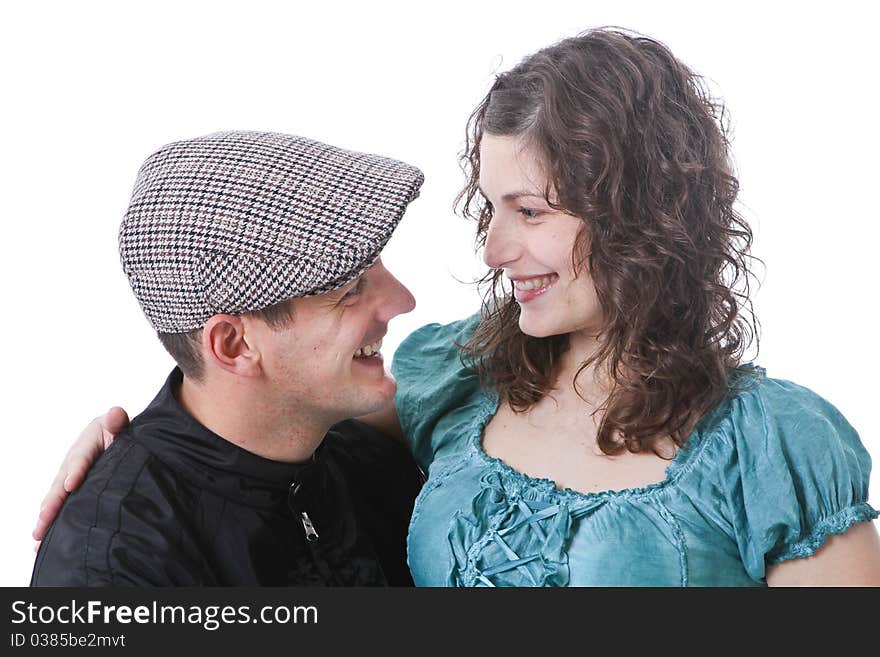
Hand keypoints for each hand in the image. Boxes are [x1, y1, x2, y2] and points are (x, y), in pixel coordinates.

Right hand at [32, 407, 129, 543]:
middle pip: (60, 484)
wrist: (119, 438)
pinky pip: (62, 506)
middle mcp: (72, 463)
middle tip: (44, 518)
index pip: (80, 459)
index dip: (75, 472)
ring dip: (47, 517)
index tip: (71, 485)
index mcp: (85, 445)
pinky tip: (44, 542)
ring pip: (56, 499)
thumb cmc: (119, 431)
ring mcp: (70, 479)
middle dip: (52, 503)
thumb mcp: (119, 424)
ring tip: (38, 537)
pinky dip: (52, 522)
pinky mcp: (73, 492)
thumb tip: (116, 413)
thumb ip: (118, 421)